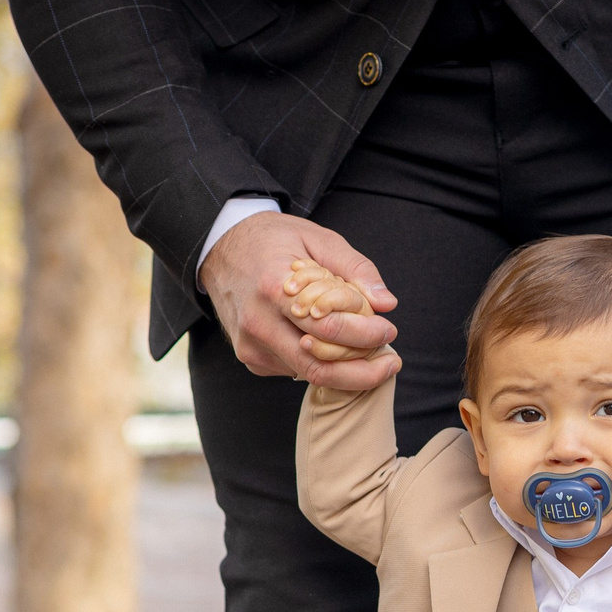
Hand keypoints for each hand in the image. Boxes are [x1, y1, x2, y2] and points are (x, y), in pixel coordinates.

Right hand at [200, 210, 400, 389]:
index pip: (328, 329)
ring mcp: (250, 346)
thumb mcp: (317, 238)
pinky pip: (295, 370)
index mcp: (274, 288)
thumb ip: (355, 269)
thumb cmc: (274, 240)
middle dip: (363, 371)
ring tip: (366, 349)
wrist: (220, 248)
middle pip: (319, 367)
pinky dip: (321, 362)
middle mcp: (258, 323)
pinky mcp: (251, 359)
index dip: (365, 337)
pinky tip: (331, 343)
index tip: (389, 331)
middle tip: (391, 361)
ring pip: (309, 373)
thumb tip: (387, 304)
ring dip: (345, 367)